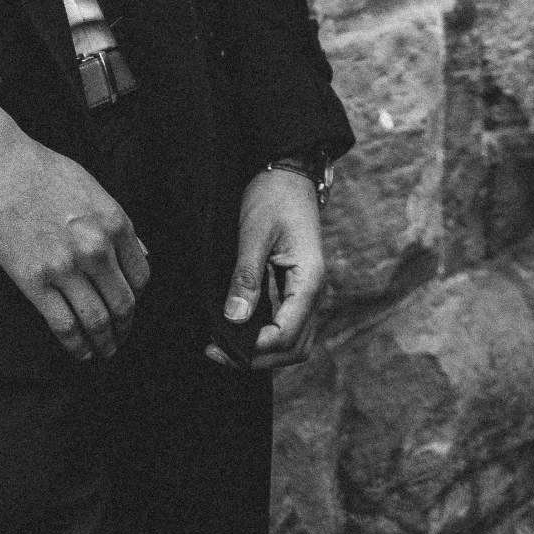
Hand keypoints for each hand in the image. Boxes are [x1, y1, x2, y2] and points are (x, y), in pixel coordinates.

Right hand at [0, 100, 149, 362]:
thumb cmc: (43, 170)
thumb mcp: (94, 188)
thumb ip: (118, 224)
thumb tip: (140, 254)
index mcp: (114, 223)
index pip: (140, 277)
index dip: (136, 297)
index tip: (128, 304)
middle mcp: (97, 249)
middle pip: (123, 304)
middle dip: (125, 327)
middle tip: (120, 336)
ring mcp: (66, 267)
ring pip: (98, 321)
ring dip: (105, 343)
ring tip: (103, 350)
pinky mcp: (35, 282)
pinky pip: (64, 325)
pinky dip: (77, 346)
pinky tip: (80, 351)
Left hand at [208, 168, 324, 372]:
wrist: (289, 174)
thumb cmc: (272, 197)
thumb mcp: (254, 233)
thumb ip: (247, 276)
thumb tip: (235, 319)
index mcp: (310, 280)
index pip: (287, 335)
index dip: (255, 349)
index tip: (220, 348)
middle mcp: (315, 292)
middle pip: (295, 348)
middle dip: (259, 359)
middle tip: (218, 354)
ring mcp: (308, 292)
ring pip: (295, 341)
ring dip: (264, 352)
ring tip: (225, 347)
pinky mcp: (297, 288)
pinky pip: (288, 325)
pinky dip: (266, 337)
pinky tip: (240, 331)